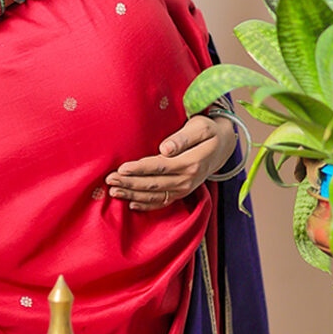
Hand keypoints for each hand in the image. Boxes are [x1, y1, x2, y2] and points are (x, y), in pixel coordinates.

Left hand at [106, 115, 236, 210]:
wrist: (223, 147)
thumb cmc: (208, 132)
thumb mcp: (201, 127)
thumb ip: (183, 138)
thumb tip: (165, 148)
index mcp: (191, 162)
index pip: (160, 167)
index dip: (140, 168)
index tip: (122, 168)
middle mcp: (188, 180)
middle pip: (153, 184)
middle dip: (129, 183)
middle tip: (109, 180)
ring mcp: (185, 189)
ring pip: (155, 196)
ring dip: (133, 195)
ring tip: (114, 192)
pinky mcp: (182, 193)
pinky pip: (162, 202)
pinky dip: (146, 206)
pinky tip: (131, 204)